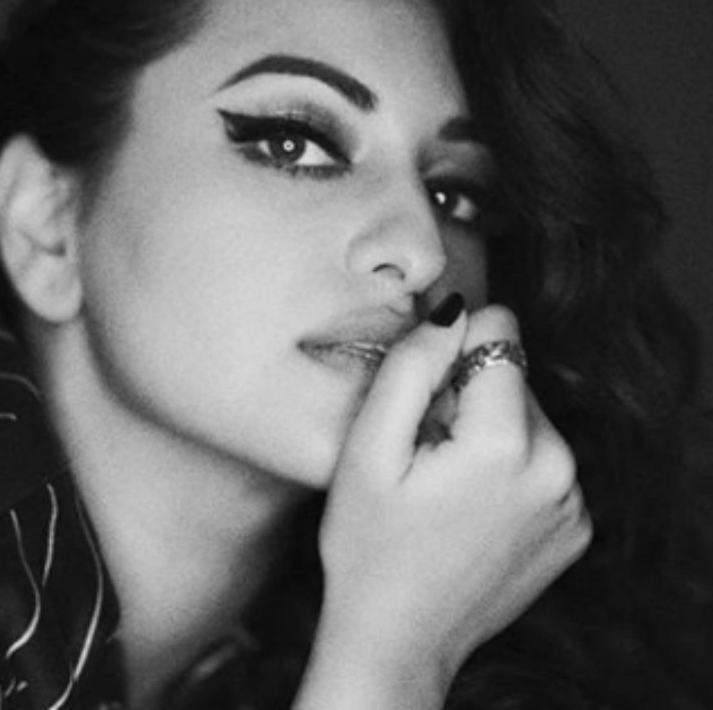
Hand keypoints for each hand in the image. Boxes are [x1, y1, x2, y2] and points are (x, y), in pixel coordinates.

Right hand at [302, 303, 591, 707]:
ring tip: (446, 485)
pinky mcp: (576, 527)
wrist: (397, 638)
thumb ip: (413, 367)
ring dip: (489, 432)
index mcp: (506, 444)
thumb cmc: (369, 545)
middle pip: (516, 376)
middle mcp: (558, 469)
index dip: (451, 353)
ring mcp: (573, 503)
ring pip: (530, 417)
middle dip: (469, 397)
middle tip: (425, 452)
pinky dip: (509, 470)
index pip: (500, 332)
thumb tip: (452, 307)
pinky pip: (544, 462)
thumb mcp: (369, 449)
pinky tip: (470, 507)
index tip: (423, 400)